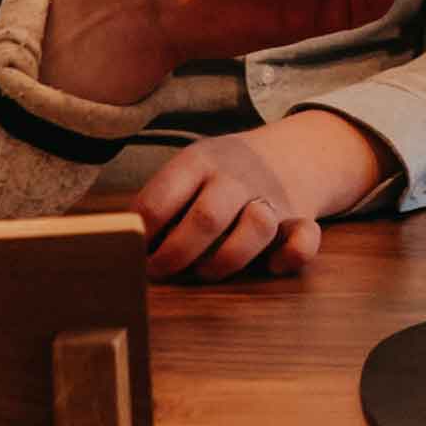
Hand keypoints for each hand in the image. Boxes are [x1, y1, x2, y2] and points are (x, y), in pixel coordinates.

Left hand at [127, 116, 377, 283]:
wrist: (293, 152)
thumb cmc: (220, 175)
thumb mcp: (189, 170)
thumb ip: (163, 201)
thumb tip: (119, 243)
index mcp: (198, 160)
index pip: (160, 200)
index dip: (140, 235)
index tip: (131, 254)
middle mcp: (236, 176)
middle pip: (205, 218)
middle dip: (176, 255)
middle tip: (160, 272)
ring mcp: (271, 196)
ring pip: (256, 227)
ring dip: (226, 260)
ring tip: (206, 271)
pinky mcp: (301, 219)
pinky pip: (305, 241)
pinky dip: (288, 257)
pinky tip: (269, 265)